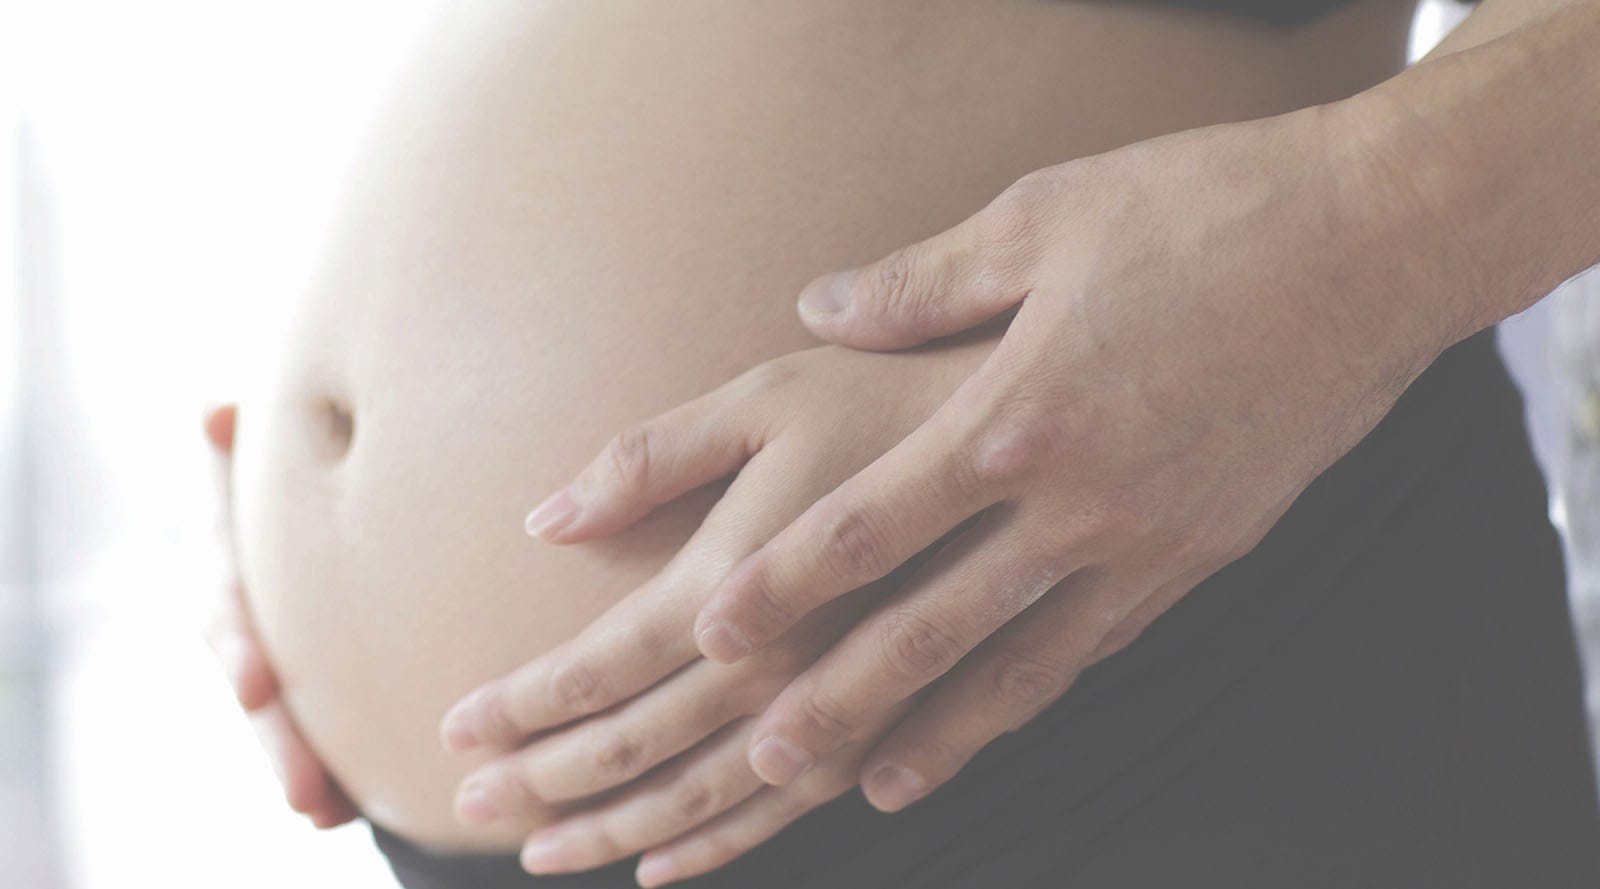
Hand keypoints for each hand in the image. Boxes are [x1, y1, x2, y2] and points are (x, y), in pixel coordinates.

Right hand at [203, 405, 357, 828]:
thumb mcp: (285, 457)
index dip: (239, 649)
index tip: (256, 686)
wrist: (349, 506)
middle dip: (279, 743)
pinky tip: (349, 811)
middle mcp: (252, 621)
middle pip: (260, 691)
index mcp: (238, 567)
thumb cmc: (312, 471)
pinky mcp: (326, 688)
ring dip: (303, 772)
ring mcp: (287, 660)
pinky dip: (338, 781)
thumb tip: (216, 410)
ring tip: (325, 814)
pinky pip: (332, 741)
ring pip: (287, 728)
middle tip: (303, 791)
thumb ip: (247, 446)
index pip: (229, 609)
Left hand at [459, 100, 1465, 828]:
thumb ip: (922, 282)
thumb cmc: (1205, 210)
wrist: (1380, 245)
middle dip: (843, 697)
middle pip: (935, 624)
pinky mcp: (1205, 554)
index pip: (874, 523)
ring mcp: (1148, 540)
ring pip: (1025, 663)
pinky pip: (1103, 641)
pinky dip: (1041, 690)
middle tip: (761, 759)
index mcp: (1017, 415)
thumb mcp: (1045, 215)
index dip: (788, 583)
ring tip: (875, 787)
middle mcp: (1079, 501)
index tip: (714, 634)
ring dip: (943, 732)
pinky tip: (1002, 719)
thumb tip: (819, 305)